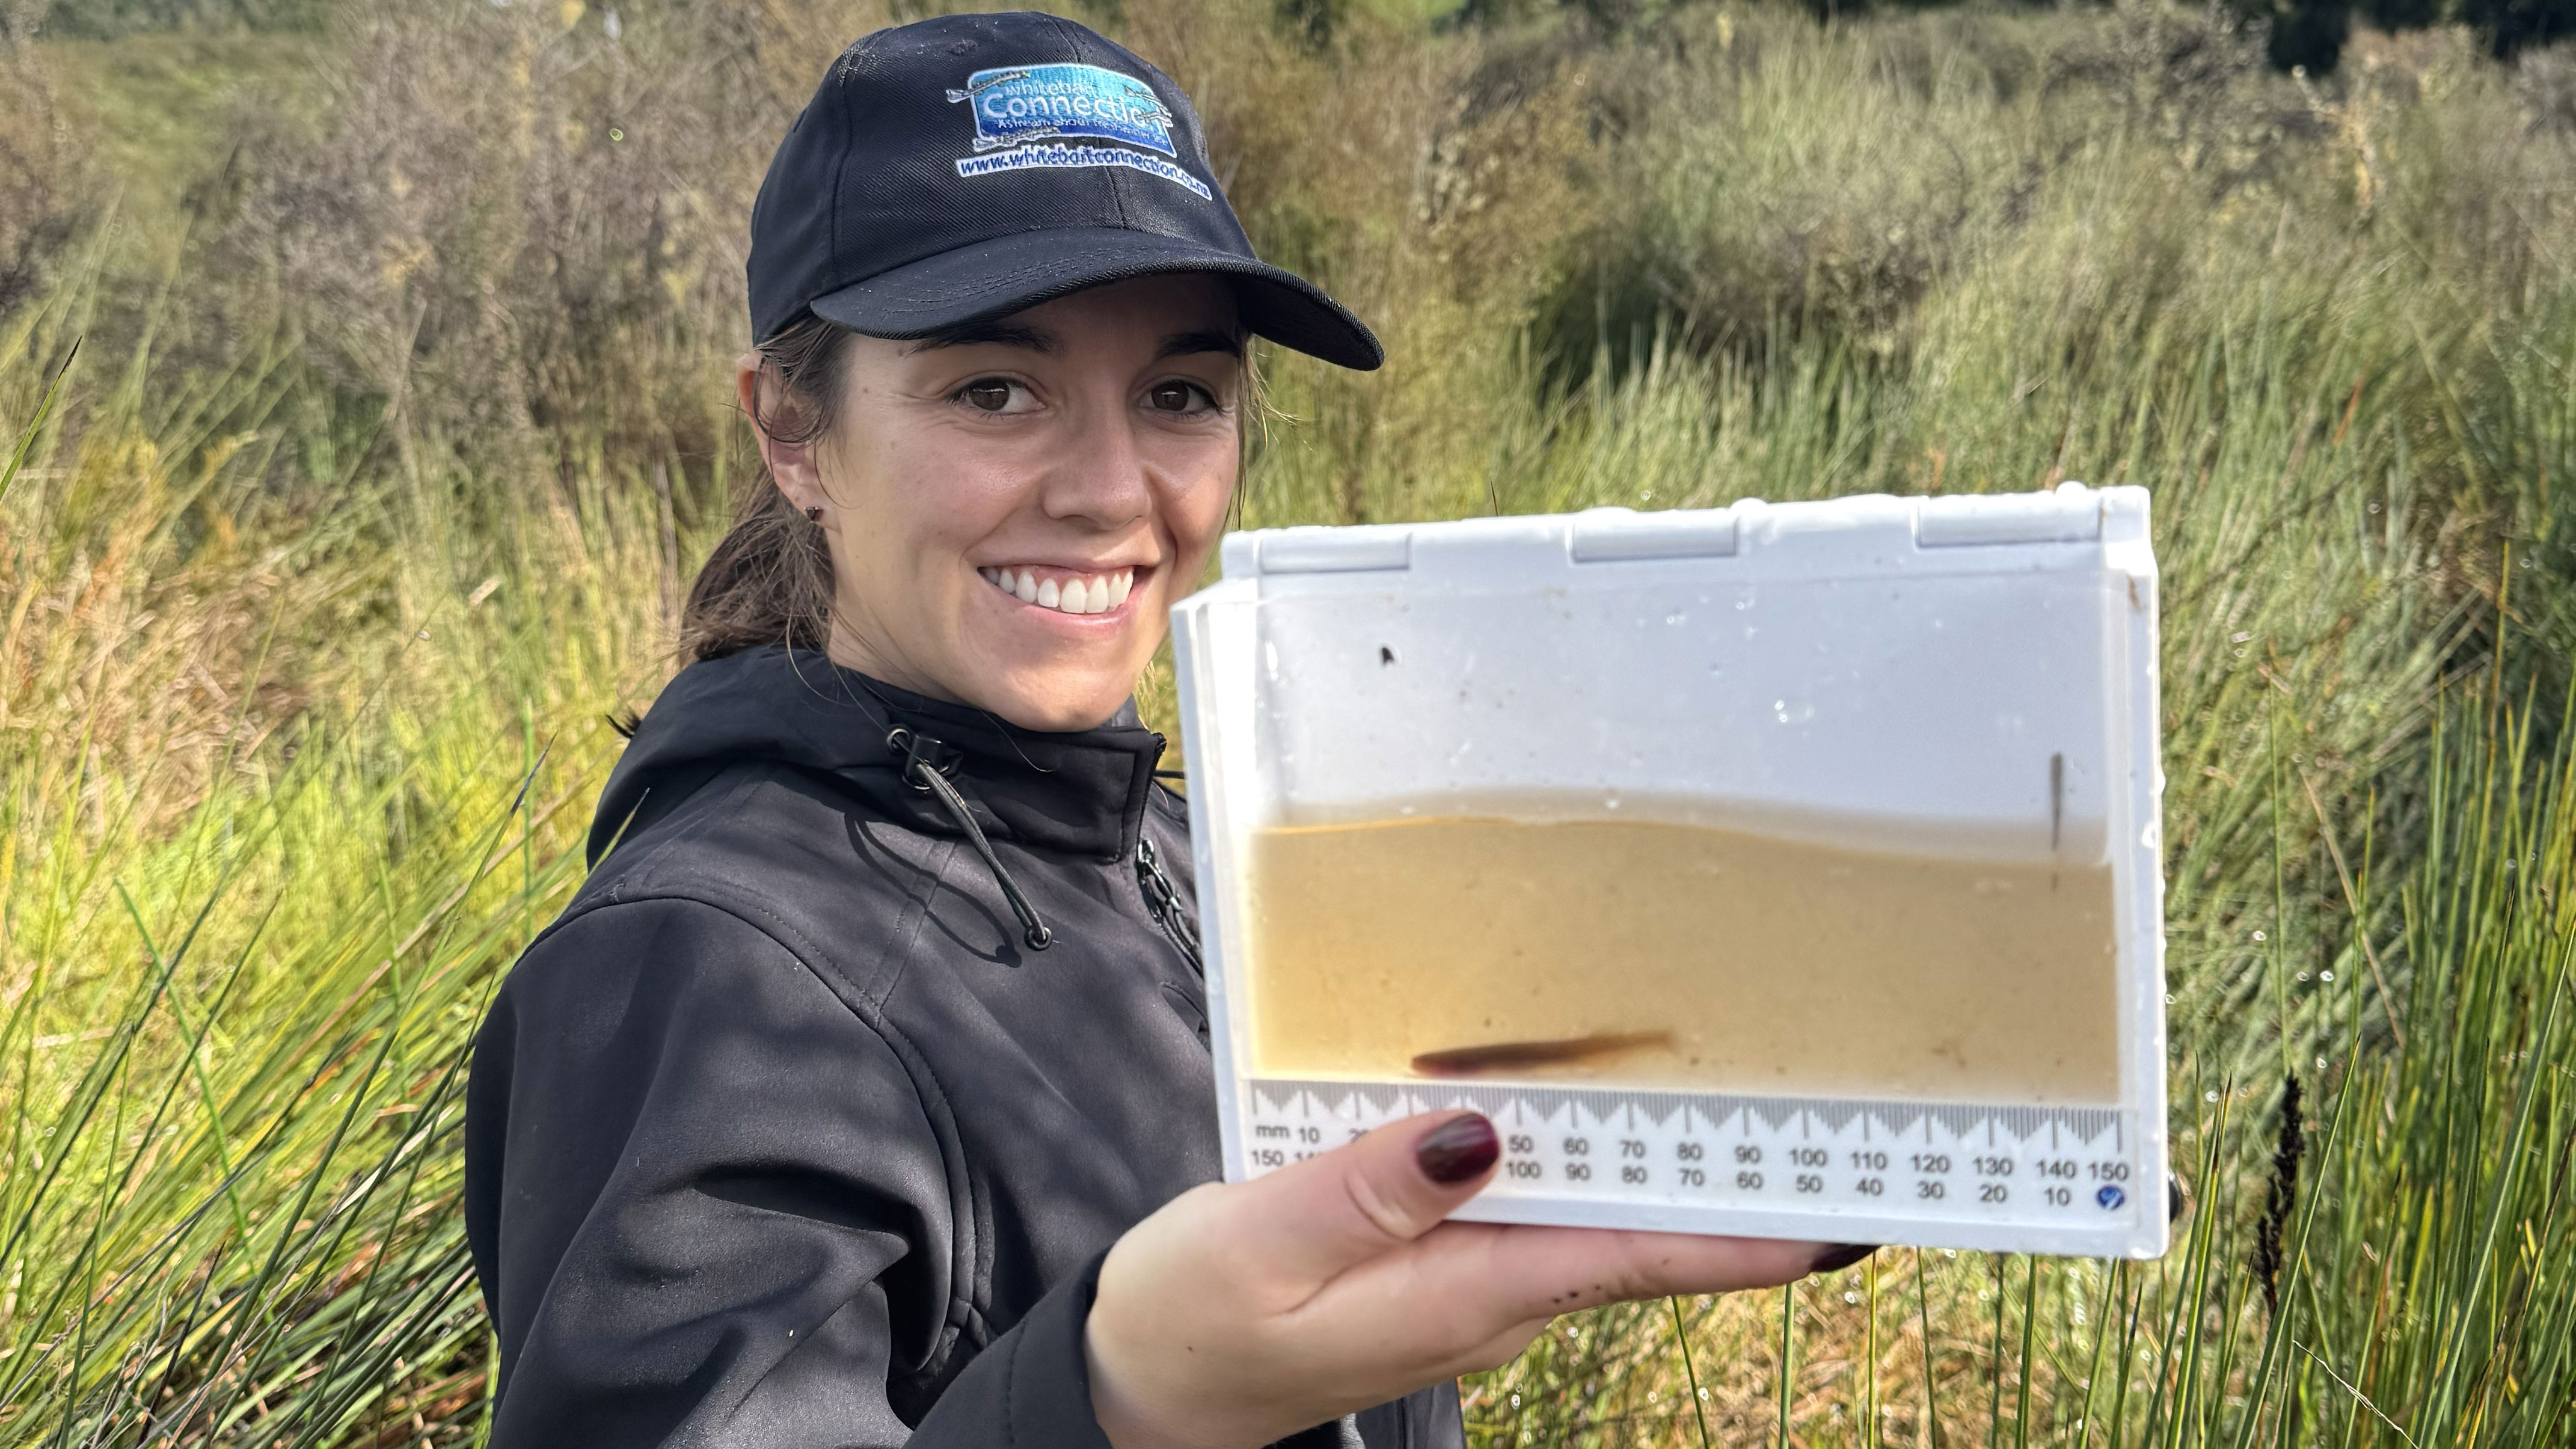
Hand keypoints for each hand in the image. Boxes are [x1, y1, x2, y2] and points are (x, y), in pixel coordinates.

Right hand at [1083, 1110, 1870, 1448]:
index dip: (1745, 1237)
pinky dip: (1581, 1163)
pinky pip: (1536, 1213)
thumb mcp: (1256, 1243)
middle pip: (1636, 1237)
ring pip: (1591, 1221)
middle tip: (1826, 1111)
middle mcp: (1491, 1301)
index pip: (1633, 1259)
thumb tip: (1480, 1134)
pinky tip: (1595, 1110)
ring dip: (1661, 1164)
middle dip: (1729, 1183)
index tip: (1844, 1213)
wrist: (1140, 1394)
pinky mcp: (1438, 1270)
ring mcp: (1470, 1292)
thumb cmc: (1189, 1320)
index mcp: (1462, 1296)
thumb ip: (1369, 1188)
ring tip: (1740, 1085)